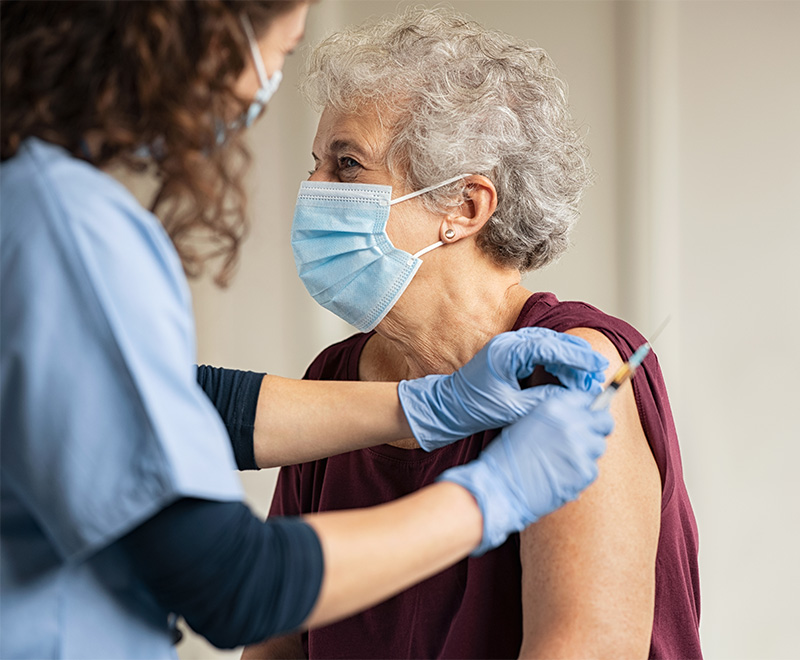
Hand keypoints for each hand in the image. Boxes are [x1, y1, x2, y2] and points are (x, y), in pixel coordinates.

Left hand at [397, 327, 607, 450]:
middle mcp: (508, 343)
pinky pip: (540, 351)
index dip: (577, 356)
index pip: (550, 347)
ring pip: (548, 345)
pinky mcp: (510, 353)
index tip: (597, 366)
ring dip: (569, 359)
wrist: (448, 406)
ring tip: (588, 376)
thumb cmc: (474, 408)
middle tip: (598, 373)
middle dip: (577, 357)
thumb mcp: (513, 409)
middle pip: (552, 341)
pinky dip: (557, 362)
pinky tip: (568, 376)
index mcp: (506, 352)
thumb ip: (543, 400)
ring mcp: (509, 345)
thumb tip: (574, 398)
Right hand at [438, 389, 612, 554]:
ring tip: (563, 461)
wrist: (500, 486)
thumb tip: (579, 417)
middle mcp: (571, 424)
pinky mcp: (585, 472)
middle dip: (598, 428)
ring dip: (587, 453)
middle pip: (604, 421)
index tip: (588, 417)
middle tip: (586, 438)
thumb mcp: (528, 422)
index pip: (587, 399)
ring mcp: (581, 448)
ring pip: (599, 446)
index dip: (588, 409)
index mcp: (555, 407)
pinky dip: (580, 473)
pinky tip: (561, 475)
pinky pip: (592, 469)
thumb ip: (555, 416)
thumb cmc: (508, 457)